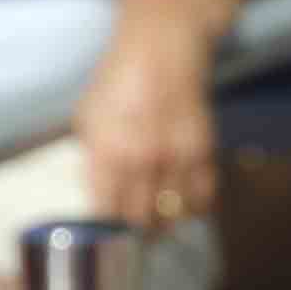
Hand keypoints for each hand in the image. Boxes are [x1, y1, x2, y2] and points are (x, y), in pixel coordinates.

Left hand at [74, 38, 218, 227]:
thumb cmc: (118, 81)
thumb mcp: (88, 115)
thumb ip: (91, 155)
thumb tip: (95, 190)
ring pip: (173, 215)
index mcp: (107, 151)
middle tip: (133, 238)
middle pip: (140, 220)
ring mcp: (175, 157)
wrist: (160, 51)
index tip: (106, 235)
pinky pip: (202, 196)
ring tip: (159, 228)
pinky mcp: (203, 152)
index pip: (106, 210)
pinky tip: (184, 208)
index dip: (106, 230)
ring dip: (166, 226)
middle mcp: (142, 159)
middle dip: (135, 235)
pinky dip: (193, 209)